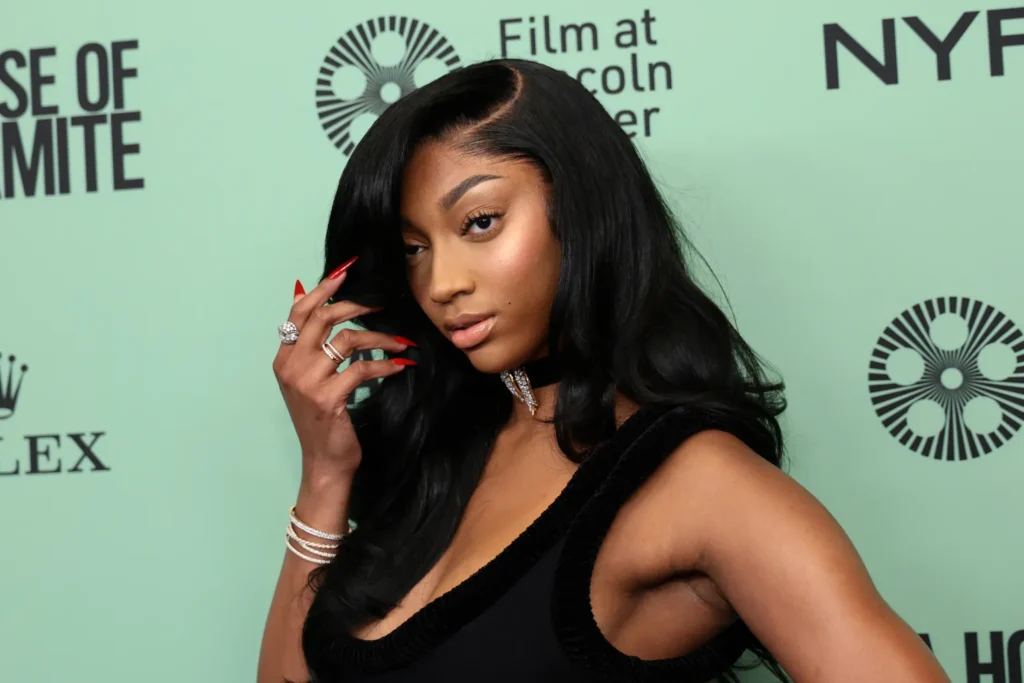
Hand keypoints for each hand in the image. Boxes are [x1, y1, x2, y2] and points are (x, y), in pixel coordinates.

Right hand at [272, 260, 414, 480]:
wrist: (324, 463)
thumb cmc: (322, 421)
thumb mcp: (309, 381)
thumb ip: (311, 345)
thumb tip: (311, 299)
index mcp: (284, 359)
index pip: (298, 313)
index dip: (322, 289)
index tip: (345, 271)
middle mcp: (291, 367)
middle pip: (322, 318)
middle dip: (356, 305)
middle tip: (383, 304)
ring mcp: (307, 383)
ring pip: (347, 340)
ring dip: (379, 337)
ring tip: (399, 340)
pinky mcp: (328, 398)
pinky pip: (362, 369)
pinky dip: (385, 364)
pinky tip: (399, 365)